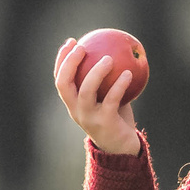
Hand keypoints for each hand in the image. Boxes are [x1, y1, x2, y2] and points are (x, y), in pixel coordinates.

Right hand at [54, 37, 141, 156]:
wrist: (122, 147)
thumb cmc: (116, 117)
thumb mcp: (108, 97)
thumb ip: (107, 79)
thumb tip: (115, 50)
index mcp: (72, 103)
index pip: (60, 78)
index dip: (61, 59)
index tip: (72, 41)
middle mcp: (76, 110)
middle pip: (64, 83)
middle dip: (69, 63)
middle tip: (82, 47)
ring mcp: (89, 117)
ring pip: (86, 91)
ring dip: (96, 72)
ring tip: (108, 58)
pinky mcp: (105, 122)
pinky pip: (112, 100)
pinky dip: (119, 85)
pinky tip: (129, 73)